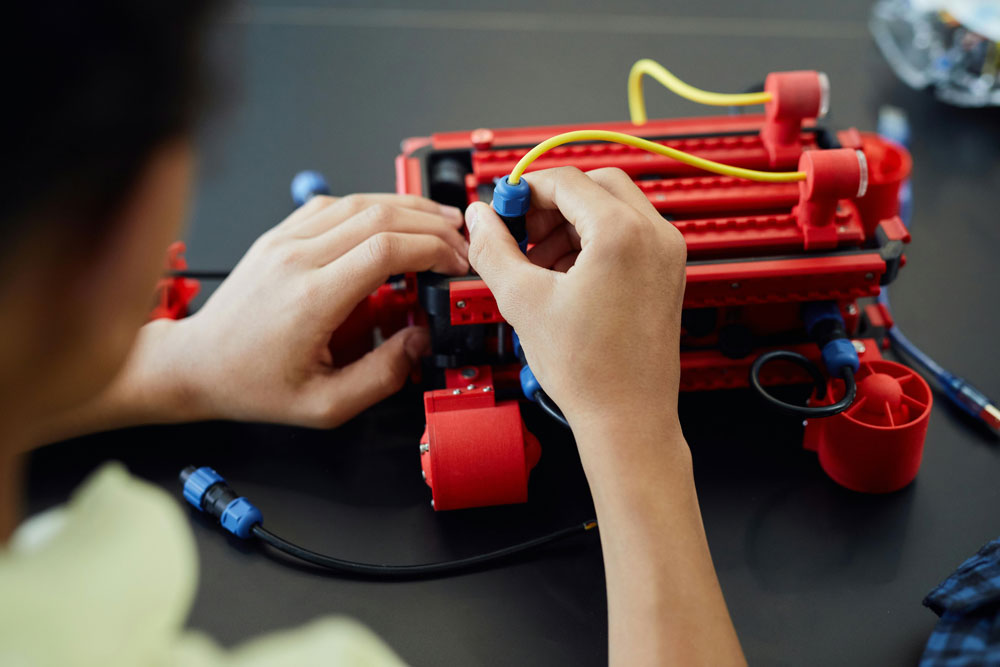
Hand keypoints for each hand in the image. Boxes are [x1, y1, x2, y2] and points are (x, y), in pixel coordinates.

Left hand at [164, 193, 467, 426]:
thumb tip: (420, 340)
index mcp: (311, 298)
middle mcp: (297, 259)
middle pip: (380, 217)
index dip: (432, 250)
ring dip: (407, 208)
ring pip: (359, 201)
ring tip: (440, 223)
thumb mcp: (325, 404)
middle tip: (460, 244)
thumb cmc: (253, 384)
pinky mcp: (279, 235)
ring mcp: (285, 241)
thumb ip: (382, 375)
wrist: (196, 364)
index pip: (385, 250)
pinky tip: (393, 219)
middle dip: (431, 226)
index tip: (456, 264)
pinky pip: (332, 204)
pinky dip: (371, 206)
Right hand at [465, 166, 686, 433]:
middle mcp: (655, 235)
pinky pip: (629, 235)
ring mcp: (667, 254)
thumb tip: (479, 217)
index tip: (504, 209)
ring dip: (572, 222)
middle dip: (552, 202)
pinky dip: (595, 241)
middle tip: (522, 231)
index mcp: (622, 233)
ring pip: (614, 208)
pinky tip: (565, 276)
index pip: (566, 181)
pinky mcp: (668, 274)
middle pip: (596, 185)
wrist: (627, 417)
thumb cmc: (588, 370)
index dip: (525, 190)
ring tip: (539, 262)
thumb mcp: (522, 300)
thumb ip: (493, 248)